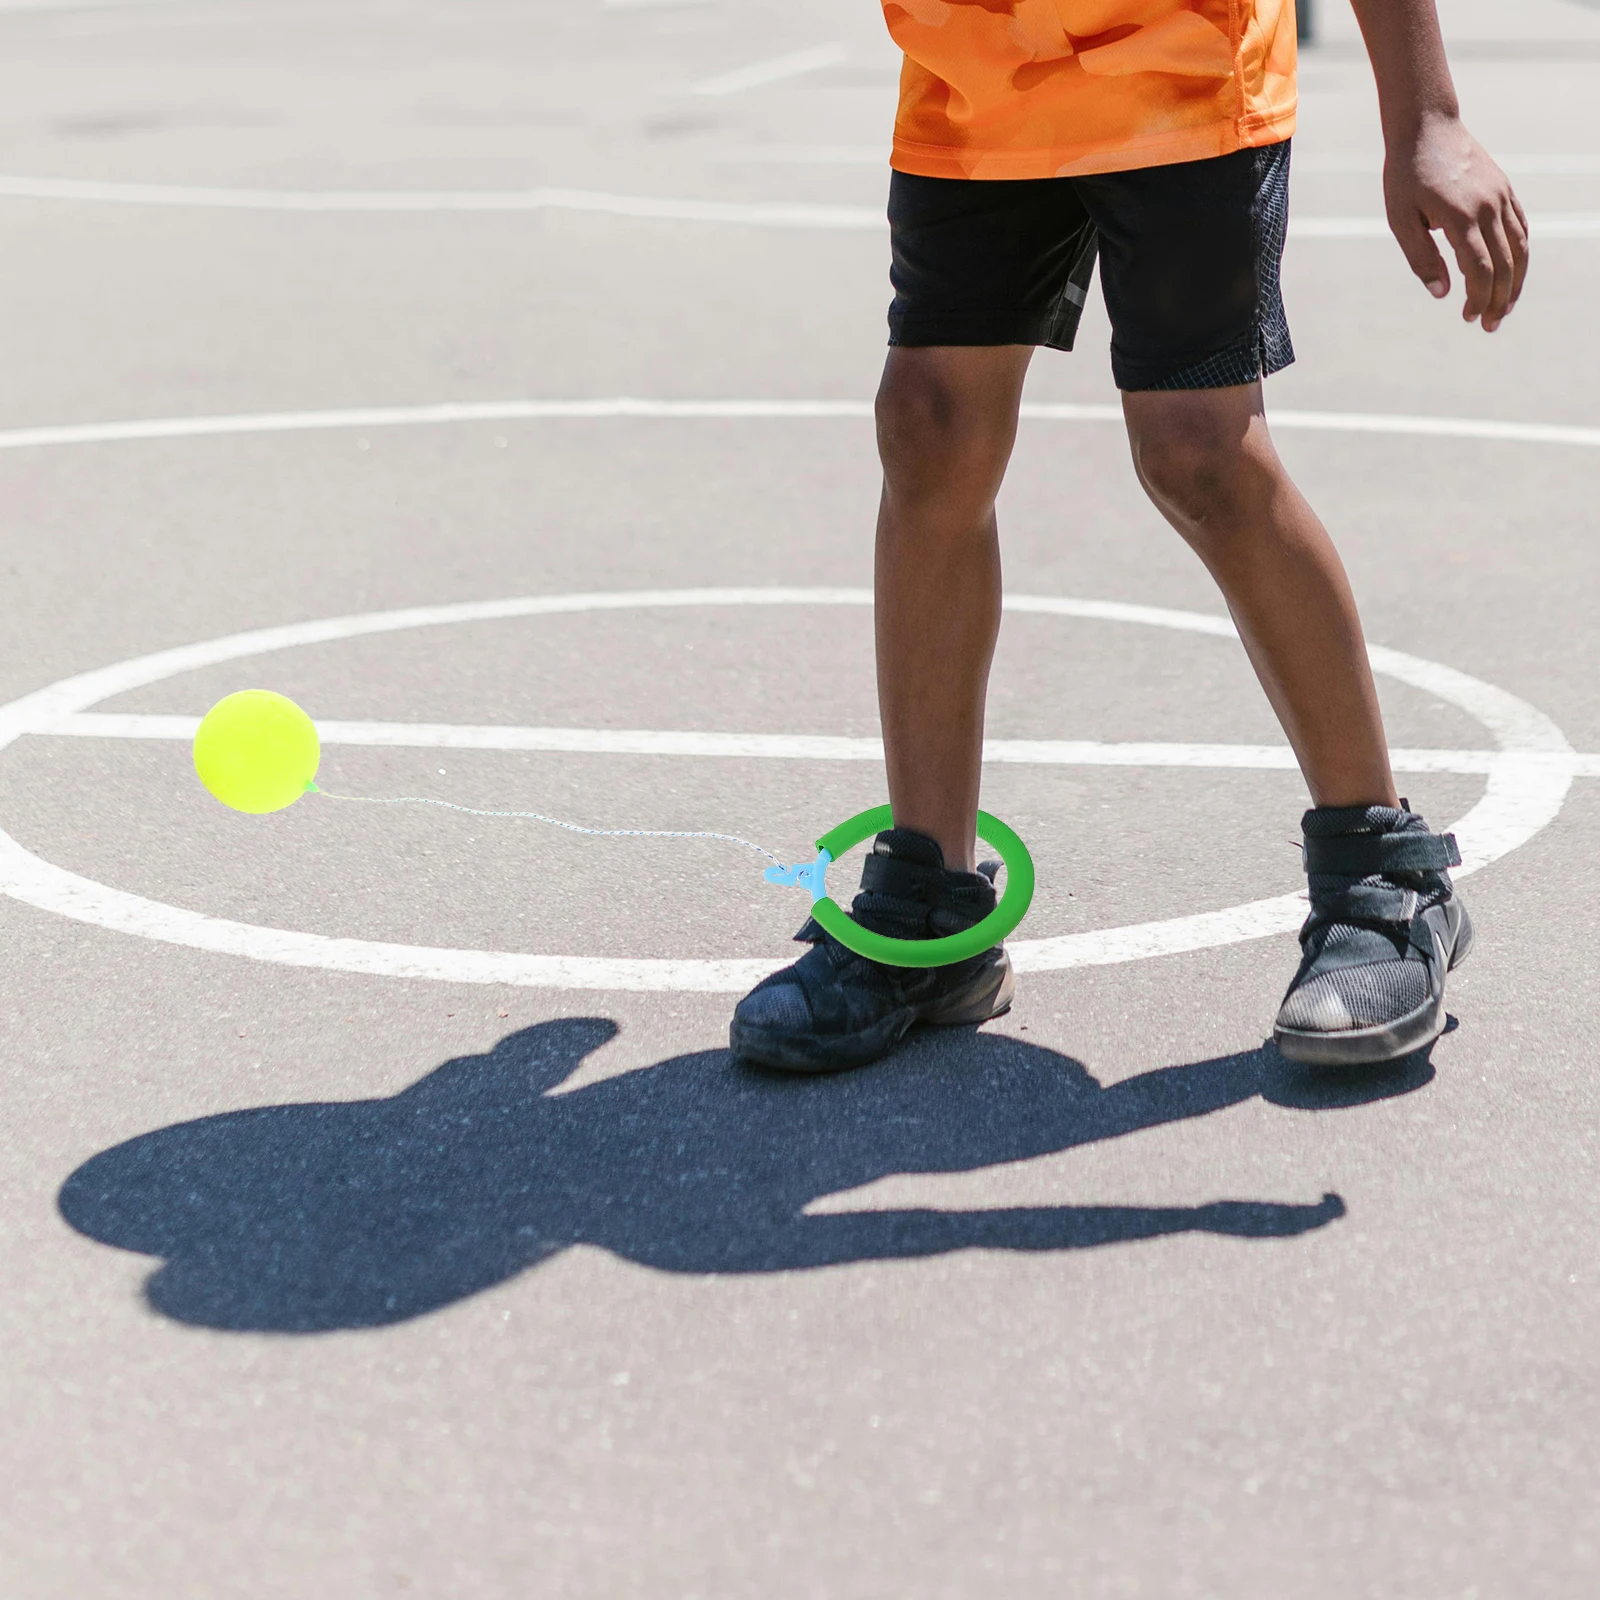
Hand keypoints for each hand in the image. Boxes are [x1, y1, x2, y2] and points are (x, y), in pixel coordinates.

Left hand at [1384, 114, 1529, 331]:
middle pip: (1506, 263)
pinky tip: (1512, 272)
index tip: (1468, 317)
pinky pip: (1521, 226)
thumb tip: (1442, 294)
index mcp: (1460, 217)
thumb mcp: (1401, 220)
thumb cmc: (1406, 176)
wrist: (1427, 127)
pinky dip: (1520, 253)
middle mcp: (1488, 207)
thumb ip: (1421, 258)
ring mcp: (1501, 196)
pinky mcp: (1505, 189)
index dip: (1478, 297)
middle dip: (1499, 299)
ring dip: (1516, 281)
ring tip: (1504, 307)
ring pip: (1520, 246)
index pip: (1480, 269)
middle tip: (1489, 324)